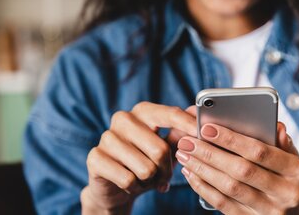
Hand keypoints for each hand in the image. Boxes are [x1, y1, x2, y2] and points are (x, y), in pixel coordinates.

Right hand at [81, 102, 196, 212]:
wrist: (115, 187)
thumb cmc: (145, 162)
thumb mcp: (167, 148)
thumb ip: (181, 133)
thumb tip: (197, 113)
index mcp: (143, 111)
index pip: (170, 114)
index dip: (188, 126)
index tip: (203, 134)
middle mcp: (123, 119)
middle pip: (160, 149)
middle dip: (166, 170)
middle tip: (164, 176)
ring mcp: (107, 137)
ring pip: (145, 168)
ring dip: (150, 180)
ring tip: (145, 179)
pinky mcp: (95, 157)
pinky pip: (128, 179)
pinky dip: (134, 187)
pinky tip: (130, 184)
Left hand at [175, 120, 298, 214]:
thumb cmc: (287, 178)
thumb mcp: (291, 159)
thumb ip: (282, 142)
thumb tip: (276, 126)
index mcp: (296, 171)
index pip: (260, 151)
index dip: (232, 140)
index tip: (207, 128)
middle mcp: (286, 193)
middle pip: (241, 170)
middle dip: (210, 153)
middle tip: (188, 141)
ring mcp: (269, 211)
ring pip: (229, 188)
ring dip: (203, 170)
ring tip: (185, 155)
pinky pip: (223, 204)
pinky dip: (203, 188)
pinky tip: (191, 174)